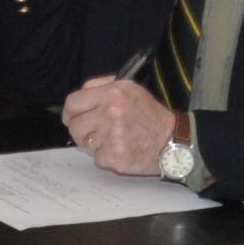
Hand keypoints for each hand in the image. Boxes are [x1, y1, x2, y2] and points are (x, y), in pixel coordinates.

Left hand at [62, 76, 177, 173]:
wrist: (172, 140)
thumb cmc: (151, 115)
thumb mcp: (130, 89)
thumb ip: (103, 86)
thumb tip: (82, 94)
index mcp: (112, 93)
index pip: (73, 102)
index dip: (70, 112)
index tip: (73, 118)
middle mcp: (110, 112)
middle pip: (75, 125)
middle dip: (81, 131)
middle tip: (95, 132)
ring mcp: (111, 135)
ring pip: (85, 143)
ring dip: (96, 144)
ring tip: (115, 140)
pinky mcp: (114, 156)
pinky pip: (97, 158)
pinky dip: (107, 157)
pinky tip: (122, 150)